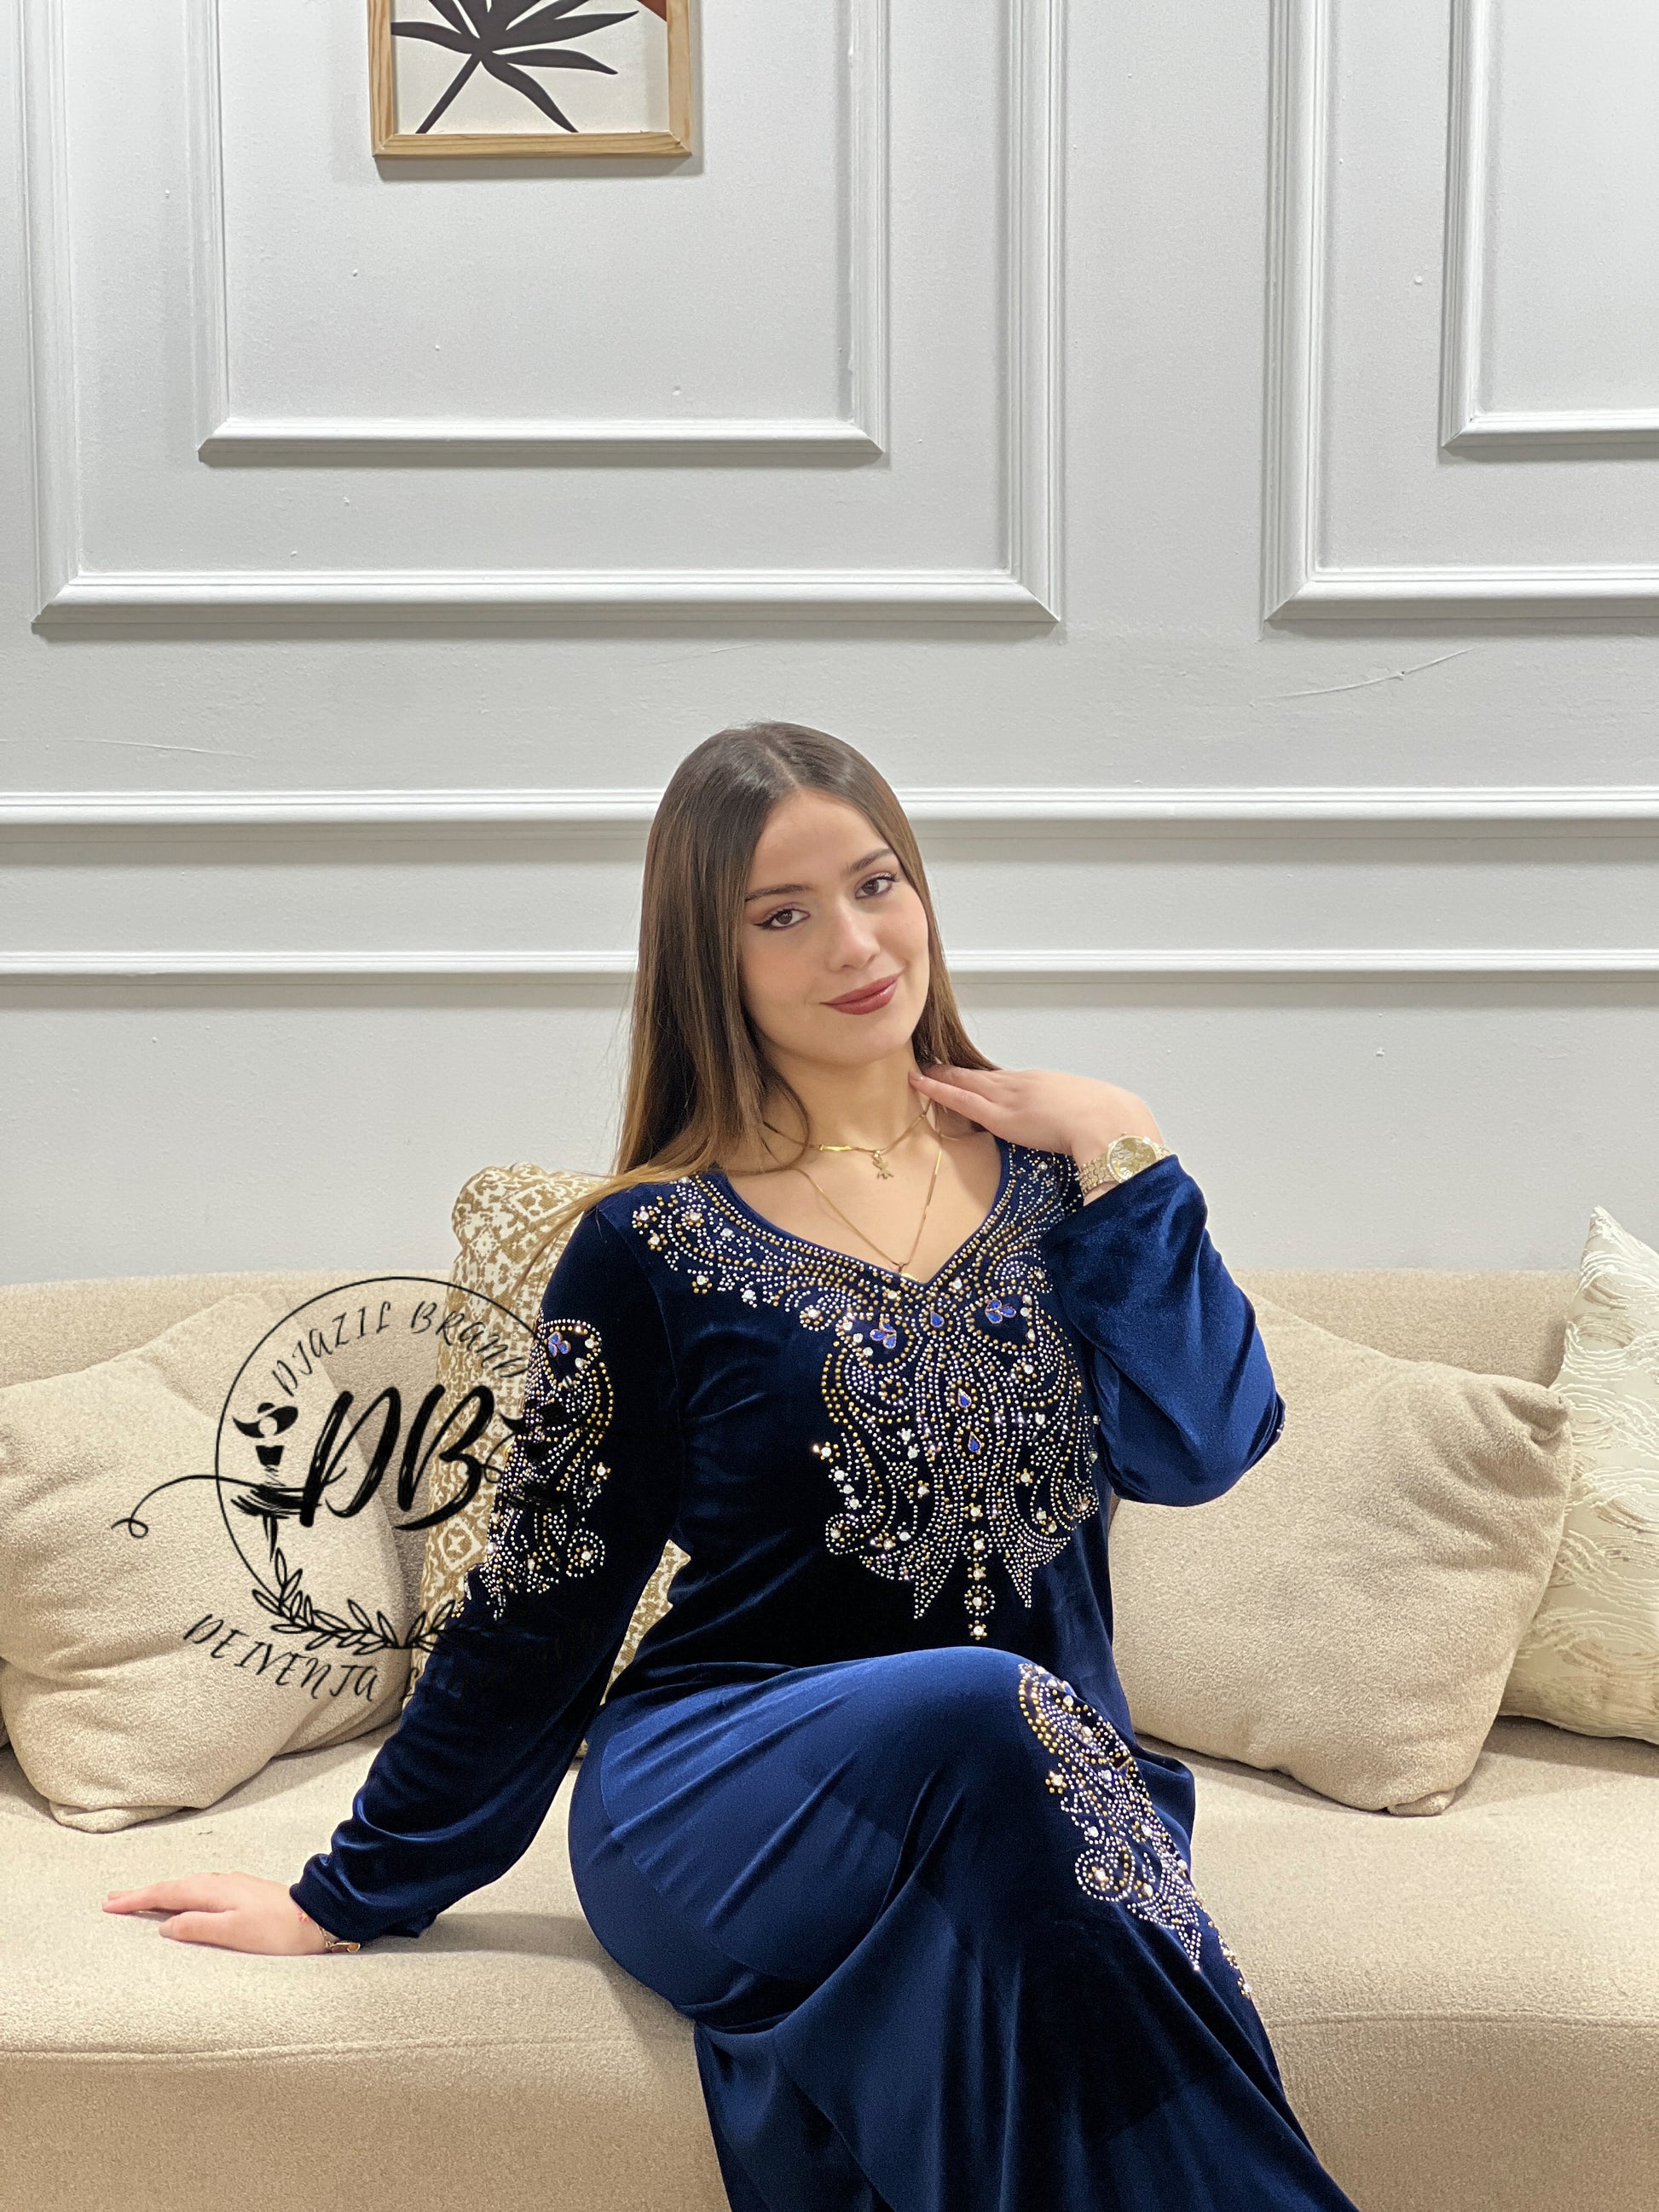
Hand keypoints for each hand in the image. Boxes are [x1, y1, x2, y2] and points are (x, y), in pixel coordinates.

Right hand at [102, 1871, 333, 1953]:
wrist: (316, 1917)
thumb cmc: (276, 1931)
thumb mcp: (233, 1933)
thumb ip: (197, 1927)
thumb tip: (166, 1925)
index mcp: (213, 1892)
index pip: (166, 1894)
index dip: (137, 1899)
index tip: (110, 1904)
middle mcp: (220, 1883)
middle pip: (173, 1886)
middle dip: (142, 1892)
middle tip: (113, 1899)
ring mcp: (232, 1885)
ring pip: (187, 1885)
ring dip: (161, 1891)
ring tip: (140, 1899)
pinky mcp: (242, 1891)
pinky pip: (201, 1888)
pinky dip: (182, 1892)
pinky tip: (182, 1899)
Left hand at [910, 1064, 1163, 1165]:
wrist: (1108, 1122)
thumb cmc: (1109, 1121)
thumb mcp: (1092, 1113)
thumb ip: (1078, 1119)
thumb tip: (1080, 1130)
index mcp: (1045, 1084)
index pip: (1007, 1079)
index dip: (986, 1077)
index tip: (973, 1074)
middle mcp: (1023, 1084)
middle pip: (982, 1076)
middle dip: (957, 1071)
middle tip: (934, 1063)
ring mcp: (1009, 1097)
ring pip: (967, 1082)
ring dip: (943, 1077)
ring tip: (923, 1071)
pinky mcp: (999, 1115)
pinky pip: (961, 1099)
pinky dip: (938, 1090)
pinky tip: (921, 1084)